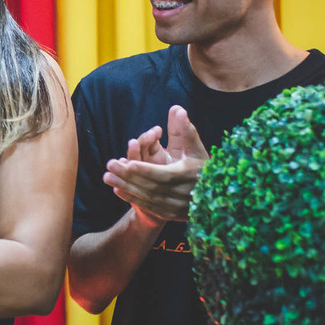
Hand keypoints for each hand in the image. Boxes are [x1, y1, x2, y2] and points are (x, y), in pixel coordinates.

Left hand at [103, 106, 208, 224]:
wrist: (217, 198)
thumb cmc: (204, 168)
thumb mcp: (197, 149)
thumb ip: (186, 130)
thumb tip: (178, 109)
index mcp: (189, 176)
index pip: (164, 175)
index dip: (146, 170)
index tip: (129, 163)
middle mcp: (183, 194)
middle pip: (151, 186)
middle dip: (129, 177)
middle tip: (109, 165)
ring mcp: (177, 207)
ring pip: (148, 198)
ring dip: (126, 188)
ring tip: (107, 177)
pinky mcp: (171, 215)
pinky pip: (149, 207)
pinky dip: (133, 199)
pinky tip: (117, 190)